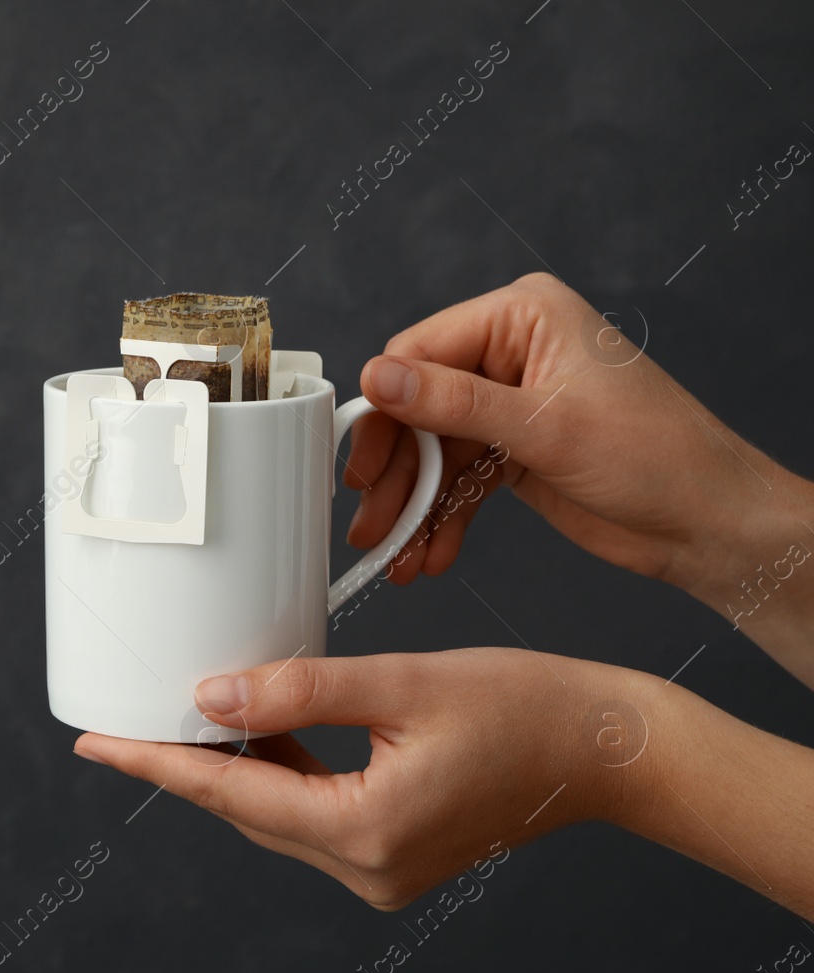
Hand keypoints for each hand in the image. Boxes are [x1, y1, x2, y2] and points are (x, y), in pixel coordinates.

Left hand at [74, 648, 655, 908]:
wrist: (608, 749)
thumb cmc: (525, 707)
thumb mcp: (402, 682)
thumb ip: (299, 690)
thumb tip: (211, 697)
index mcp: (363, 831)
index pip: (229, 794)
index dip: (155, 765)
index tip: (96, 744)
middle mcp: (365, 868)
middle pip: (246, 809)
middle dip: (184, 764)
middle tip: (125, 718)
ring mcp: (380, 869)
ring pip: (276, 812)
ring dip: (232, 767)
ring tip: (181, 717)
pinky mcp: (393, 853)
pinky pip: (312, 813)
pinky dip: (279, 773)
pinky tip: (258, 732)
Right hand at [345, 273, 804, 605]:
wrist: (710, 525)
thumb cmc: (659, 458)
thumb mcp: (544, 429)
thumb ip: (453, 403)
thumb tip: (380, 378)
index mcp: (523, 318)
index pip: (420, 352)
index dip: (385, 410)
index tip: (360, 464)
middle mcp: (512, 352)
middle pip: (418, 407)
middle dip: (395, 472)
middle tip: (371, 521)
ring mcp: (510, 403)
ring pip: (432, 451)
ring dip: (413, 506)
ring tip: (396, 554)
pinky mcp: (514, 449)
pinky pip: (457, 480)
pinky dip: (441, 518)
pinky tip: (429, 553)